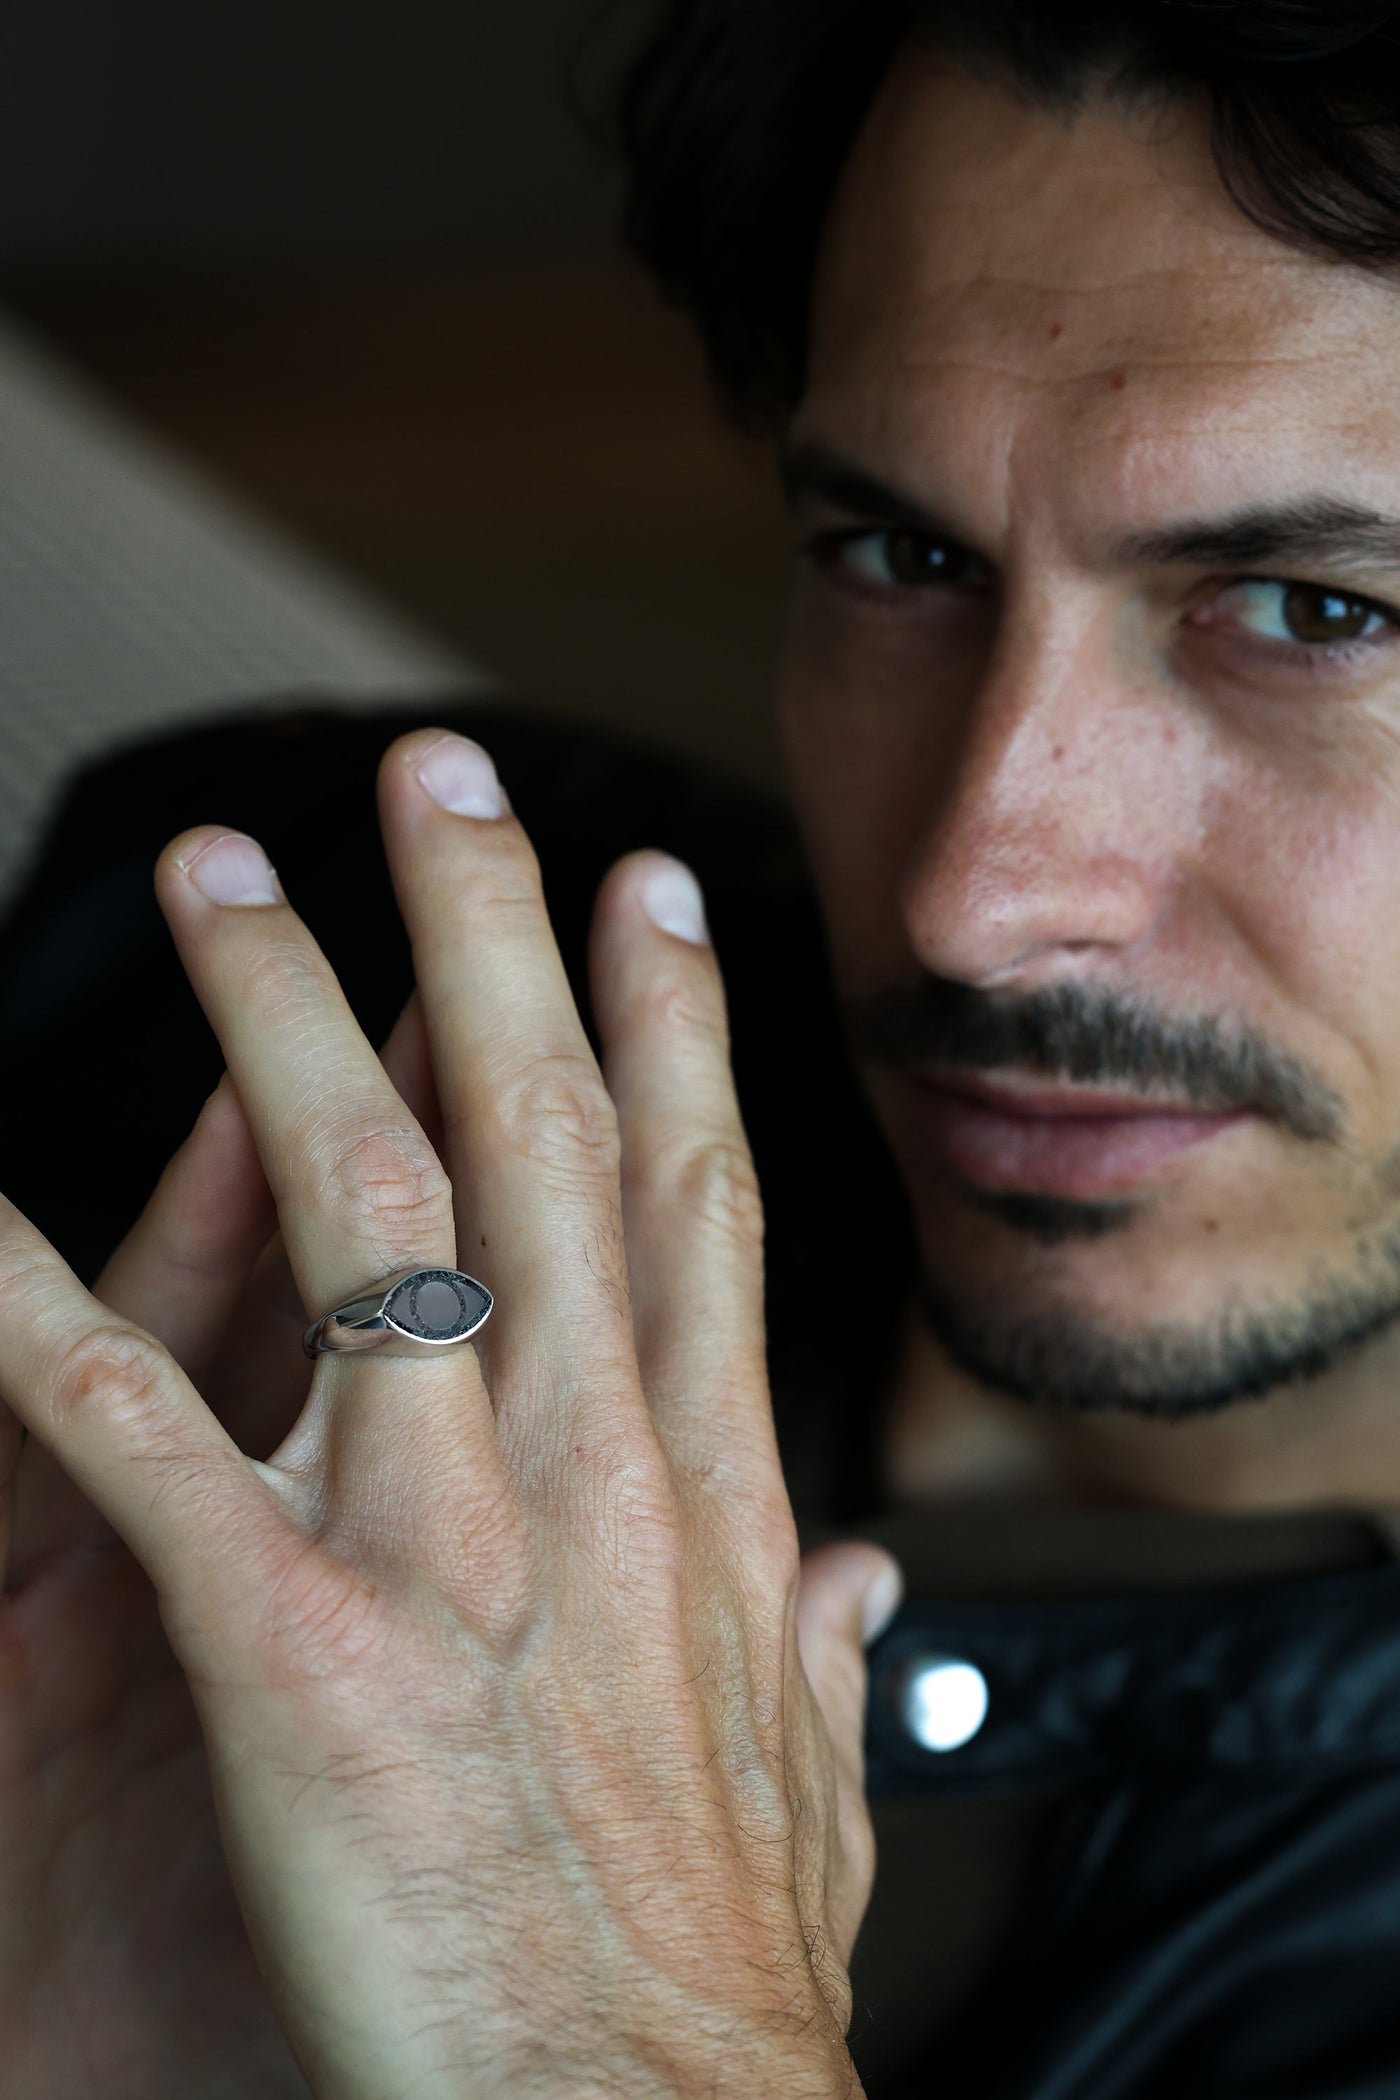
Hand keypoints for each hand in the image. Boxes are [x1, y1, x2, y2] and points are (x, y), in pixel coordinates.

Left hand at [0, 729, 899, 2099]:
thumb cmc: (716, 1970)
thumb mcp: (811, 1781)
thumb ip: (826, 1652)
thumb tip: (866, 1575)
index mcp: (701, 1488)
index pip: (692, 1196)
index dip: (674, 1024)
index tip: (649, 897)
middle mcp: (585, 1460)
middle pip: (532, 1132)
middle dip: (481, 930)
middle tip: (443, 775)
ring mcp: (440, 1530)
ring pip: (356, 1211)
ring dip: (274, 1024)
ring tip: (218, 880)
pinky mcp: (292, 1635)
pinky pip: (140, 1430)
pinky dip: (38, 1303)